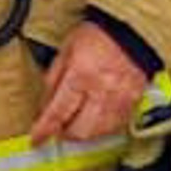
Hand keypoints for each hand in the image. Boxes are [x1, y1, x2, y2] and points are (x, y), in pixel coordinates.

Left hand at [29, 20, 149, 145]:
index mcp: (81, 75)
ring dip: (84, 132)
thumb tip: (44, 105)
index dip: (44, 130)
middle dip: (65, 133)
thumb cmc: (99, 36)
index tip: (37, 139)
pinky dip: (102, 128)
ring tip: (77, 121)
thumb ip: (53, 79)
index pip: (58, 113)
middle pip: (79, 131)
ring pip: (98, 133)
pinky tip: (95, 118)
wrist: (132, 31)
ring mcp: (120, 99)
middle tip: (58, 127)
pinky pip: (115, 127)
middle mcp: (102, 91)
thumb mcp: (66, 50)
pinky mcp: (133, 103)